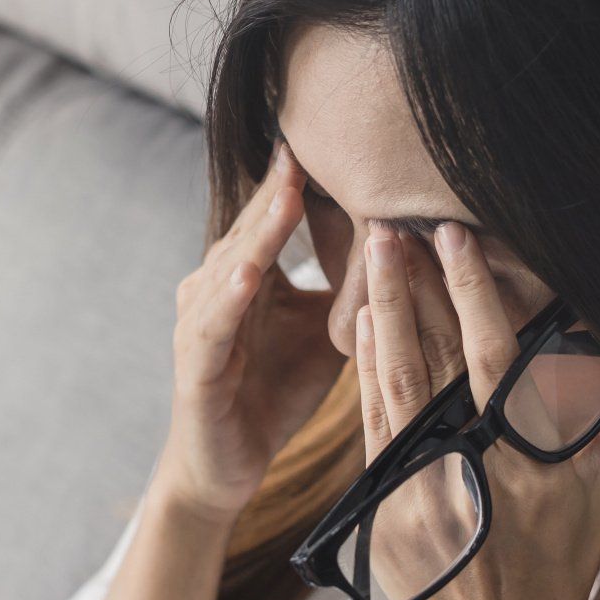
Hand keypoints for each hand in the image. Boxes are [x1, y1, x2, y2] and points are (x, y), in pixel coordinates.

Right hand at [157, 141, 343, 522]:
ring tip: (288, 188)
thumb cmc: (272, 395)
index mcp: (247, 275)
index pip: (274, 216)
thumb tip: (406, 251)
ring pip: (232, 264)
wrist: (226, 467)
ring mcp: (200, 323)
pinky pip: (213, 324)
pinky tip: (251, 271)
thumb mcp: (325, 335)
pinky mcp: (194, 365)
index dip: (301, 179)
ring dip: (260, 229)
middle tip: (311, 136)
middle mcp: (215, 288)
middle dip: (281, 186)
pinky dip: (230, 296)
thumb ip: (350, 293)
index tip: (336, 133)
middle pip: (252, 227)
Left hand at [353, 221, 599, 599]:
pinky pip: (371, 423)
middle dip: (410, 287)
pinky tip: (361, 325)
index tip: (455, 238)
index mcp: (524, 458)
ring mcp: (417, 487)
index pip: (492, 357)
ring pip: (393, 383)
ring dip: (382, 314)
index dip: (471, 294)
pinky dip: (365, 371)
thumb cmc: (562, 559)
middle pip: (430, 359)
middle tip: (393, 224)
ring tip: (373, 254)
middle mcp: (466, 467)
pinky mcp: (382, 505)